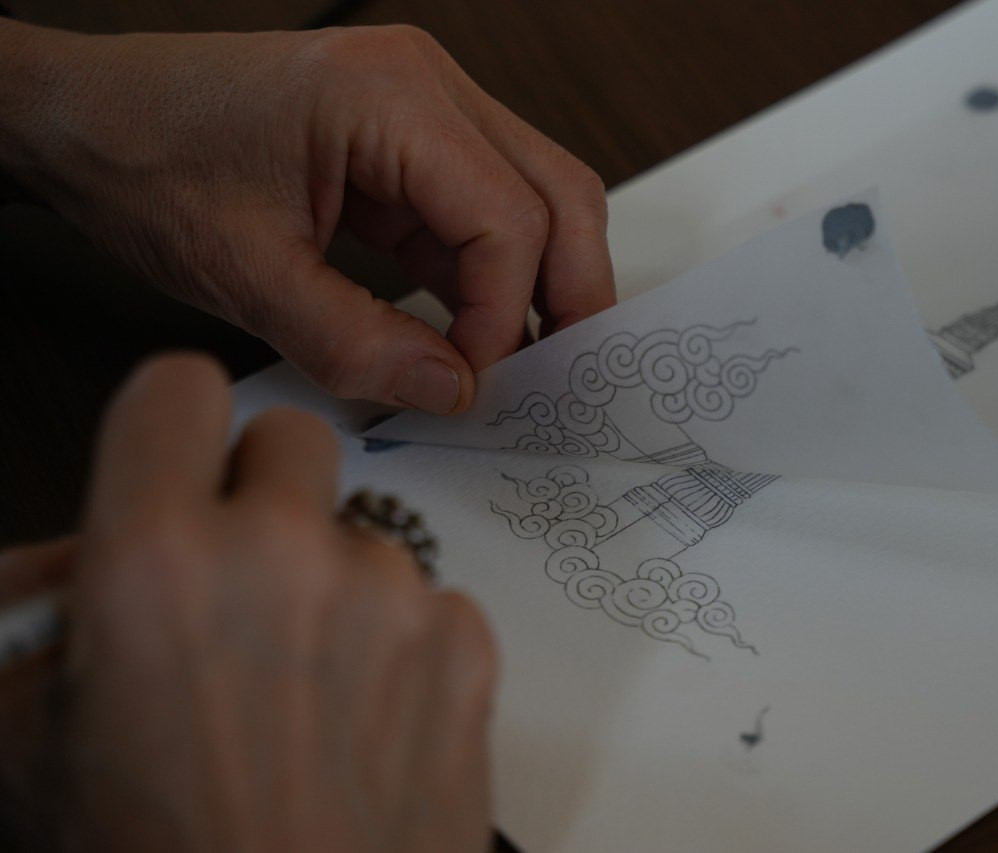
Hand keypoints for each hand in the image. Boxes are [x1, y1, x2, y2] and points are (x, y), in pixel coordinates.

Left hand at [0, 21, 615, 412]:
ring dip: (538, 284)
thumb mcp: (243, 272)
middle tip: (561, 378)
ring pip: (536, 196)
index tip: (476, 384)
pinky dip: (489, 274)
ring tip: (522, 362)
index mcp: (389, 96)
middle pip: (558, 191)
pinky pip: (481, 208)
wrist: (84, 116)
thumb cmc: (144, 157)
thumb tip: (450, 389)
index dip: (506, 315)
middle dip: (570, 292)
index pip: (508, 216)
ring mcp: (424, 107)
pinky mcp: (408, 141)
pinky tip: (475, 331)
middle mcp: (425, 85)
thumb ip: (354, 342)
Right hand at [0, 354, 496, 851]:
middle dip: (264, 496)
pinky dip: (403, 639)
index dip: (173, 430)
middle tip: (243, 585)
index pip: (180, 388)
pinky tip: (365, 718)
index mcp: (157, 563)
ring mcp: (393, 598)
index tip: (178, 469)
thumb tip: (84, 545)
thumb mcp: (31, 736)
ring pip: (366, 528)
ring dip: (336, 581)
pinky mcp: (468, 646)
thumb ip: (44, 608)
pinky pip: (431, 595)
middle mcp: (286, 558)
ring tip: (304, 687)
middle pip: (293, 439)